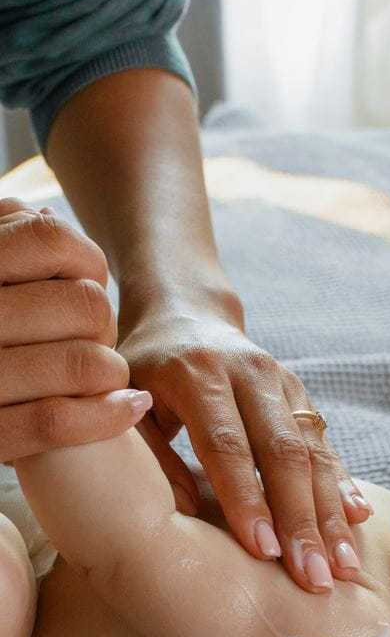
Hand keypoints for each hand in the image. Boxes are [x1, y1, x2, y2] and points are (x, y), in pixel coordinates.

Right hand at [0, 199, 146, 463]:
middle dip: (102, 326)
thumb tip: (47, 216)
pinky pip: (57, 420)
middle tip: (91, 340)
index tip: (81, 283)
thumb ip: (8, 236)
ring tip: (106, 376)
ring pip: (82, 363)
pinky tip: (130, 406)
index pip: (52, 239)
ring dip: (112, 372)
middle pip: (85, 306)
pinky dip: (108, 414)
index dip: (86, 263)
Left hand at [117, 311, 373, 593]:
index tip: (263, 553)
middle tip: (315, 577)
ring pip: (314, 452)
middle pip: (283, 452)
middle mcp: (249, 373)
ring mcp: (282, 382)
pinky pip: (325, 444)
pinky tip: (358, 519)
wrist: (185, 314)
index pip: (228, 445)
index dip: (247, 500)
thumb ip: (153, 457)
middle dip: (302, 520)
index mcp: (198, 374)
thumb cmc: (144, 371)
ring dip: (330, 513)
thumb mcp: (129, 406)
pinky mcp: (302, 394)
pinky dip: (342, 484)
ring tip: (344, 566)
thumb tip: (187, 513)